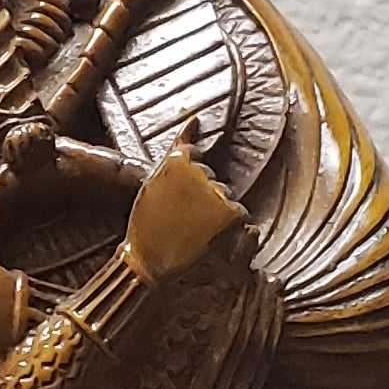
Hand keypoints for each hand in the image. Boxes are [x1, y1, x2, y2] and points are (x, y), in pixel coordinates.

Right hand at [122, 141, 244, 284]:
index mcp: (178, 162)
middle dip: (201, 198)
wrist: (150, 267)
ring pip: (227, 201)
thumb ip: (174, 153)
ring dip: (216, 216)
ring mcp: (221, 195)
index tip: (194, 147)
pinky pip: (243, 220)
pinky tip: (210, 242)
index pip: (192, 148)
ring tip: (194, 234)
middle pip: (212, 181)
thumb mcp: (151, 187)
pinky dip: (231, 232)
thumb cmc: (146, 231)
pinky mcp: (235, 218)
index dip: (191, 156)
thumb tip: (195, 121)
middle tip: (182, 219)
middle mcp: (203, 173)